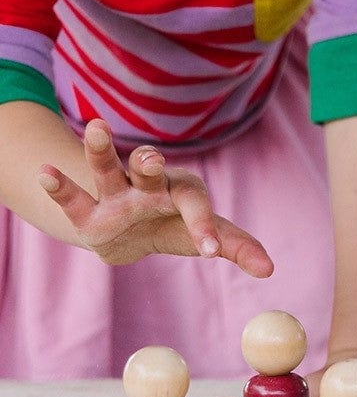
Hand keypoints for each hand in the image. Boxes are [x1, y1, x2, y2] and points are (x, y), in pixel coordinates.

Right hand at [37, 118, 272, 276]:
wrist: (135, 231)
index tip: (211, 252)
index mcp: (182, 192)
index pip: (195, 204)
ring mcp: (117, 194)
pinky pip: (73, 196)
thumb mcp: (206, 235)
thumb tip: (271, 269)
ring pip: (109, 168)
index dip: (204, 226)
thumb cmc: (177, 226)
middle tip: (151, 157)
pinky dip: (59, 184)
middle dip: (150, 162)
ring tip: (96, 127)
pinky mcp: (88, 211)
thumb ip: (237, 246)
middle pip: (150, 169)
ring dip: (103, 149)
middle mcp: (149, 185)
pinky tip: (46, 171)